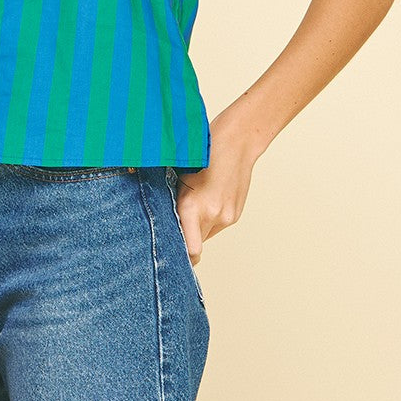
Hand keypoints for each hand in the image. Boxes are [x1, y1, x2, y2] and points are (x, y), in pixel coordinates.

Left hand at [174, 108, 259, 264]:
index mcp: (192, 206)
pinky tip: (208, 198)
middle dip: (185, 237)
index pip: (191, 250)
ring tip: (195, 204)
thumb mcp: (179, 176)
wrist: (237, 144)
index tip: (172, 254)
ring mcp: (226, 216)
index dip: (181, 256)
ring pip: (206, 234)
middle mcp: (211, 215)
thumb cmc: (203, 154)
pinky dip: (210, 219)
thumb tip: (164, 222)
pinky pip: (217, 225)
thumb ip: (174, 202)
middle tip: (175, 224)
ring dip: (198, 228)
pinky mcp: (235, 214)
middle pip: (195, 243)